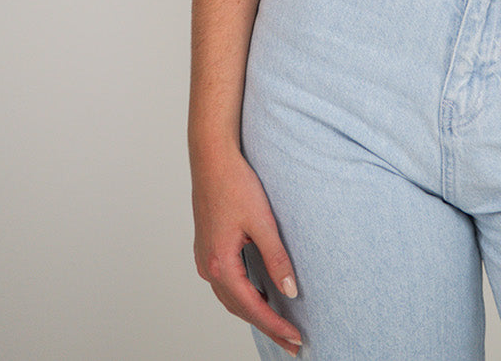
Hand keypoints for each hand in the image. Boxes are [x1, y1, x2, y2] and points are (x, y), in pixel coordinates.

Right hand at [192, 146, 302, 356]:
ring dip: (254, 313)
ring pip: (231, 298)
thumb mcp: (262, 221)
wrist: (212, 158)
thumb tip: (291, 290)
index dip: (275, 325)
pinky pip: (226, 284)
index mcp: (220, 264)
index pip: (252, 307)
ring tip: (279, 324)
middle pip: (240, 309)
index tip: (295, 339)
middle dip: (267, 326)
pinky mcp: (207, 249)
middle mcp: (208, 268)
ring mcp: (204, 259)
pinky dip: (243, 296)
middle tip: (292, 343)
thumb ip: (276, 258)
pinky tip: (259, 295)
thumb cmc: (235, 184)